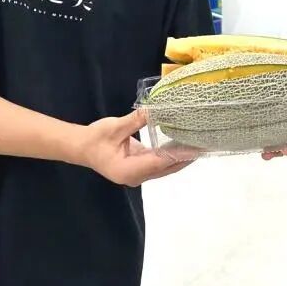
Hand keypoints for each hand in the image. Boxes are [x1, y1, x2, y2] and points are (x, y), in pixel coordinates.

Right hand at [77, 109, 193, 186]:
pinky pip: (160, 164)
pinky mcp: (139, 169)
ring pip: (165, 168)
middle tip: (205, 145)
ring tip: (199, 145)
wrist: (81, 147)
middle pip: (167, 169)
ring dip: (181, 157)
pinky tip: (183, 145)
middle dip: (186, 157)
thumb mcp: (115, 126)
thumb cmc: (95, 138)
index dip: (179, 154)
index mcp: (128, 170)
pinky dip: (172, 156)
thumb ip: (136, 119)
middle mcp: (136, 177)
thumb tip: (155, 109)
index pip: (160, 162)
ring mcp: (138, 175)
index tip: (196, 147)